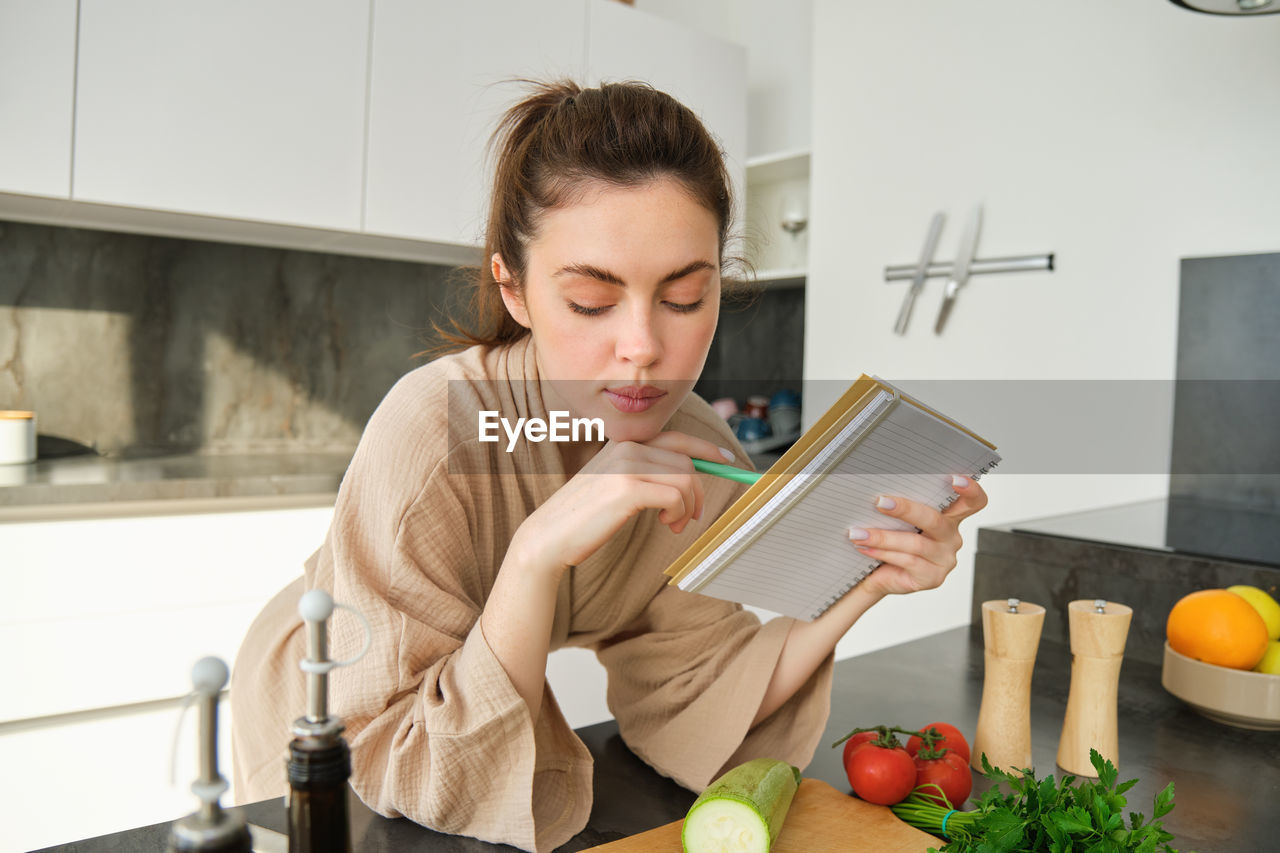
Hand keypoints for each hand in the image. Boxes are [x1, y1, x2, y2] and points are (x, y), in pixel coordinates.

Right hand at [506, 431, 737, 579]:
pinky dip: (679, 512)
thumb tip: (688, 476)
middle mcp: (627, 447)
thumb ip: (645, 473)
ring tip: (675, 524)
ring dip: (688, 506)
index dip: (708, 448)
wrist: (549, 536)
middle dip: (699, 490)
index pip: (677, 437)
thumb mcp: (615, 485)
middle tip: (692, 516)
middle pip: (686, 460)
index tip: (729, 461)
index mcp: (624, 443)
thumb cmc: (584, 516)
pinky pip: (675, 495)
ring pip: (685, 477)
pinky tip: (666, 523)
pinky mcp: (626, 488)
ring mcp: (626, 465)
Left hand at [848, 476, 988, 597]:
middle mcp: (951, 537)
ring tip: (858, 533)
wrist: (877, 573)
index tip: (955, 479)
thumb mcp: (898, 519)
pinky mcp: (933, 578)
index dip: (971, 490)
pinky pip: (907, 561)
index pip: (973, 502)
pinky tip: (865, 548)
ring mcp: (944, 559)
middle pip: (935, 520)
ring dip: (883, 537)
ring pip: (915, 543)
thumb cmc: (890, 538)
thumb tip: (879, 486)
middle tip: (880, 502)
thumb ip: (901, 505)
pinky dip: (882, 553)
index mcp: (950, 516)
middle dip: (905, 509)